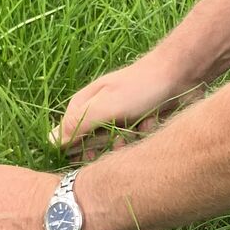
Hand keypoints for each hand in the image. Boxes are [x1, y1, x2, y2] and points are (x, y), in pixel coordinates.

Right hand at [53, 51, 205, 160]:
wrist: (180, 75)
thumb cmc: (139, 88)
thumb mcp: (105, 106)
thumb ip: (78, 125)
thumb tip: (49, 142)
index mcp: (84, 104)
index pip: (68, 135)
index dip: (78, 148)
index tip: (91, 155)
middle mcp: (99, 110)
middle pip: (92, 143)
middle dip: (108, 146)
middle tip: (122, 139)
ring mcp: (119, 116)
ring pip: (115, 144)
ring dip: (129, 141)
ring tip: (141, 130)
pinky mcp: (138, 121)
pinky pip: (135, 139)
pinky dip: (144, 134)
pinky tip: (153, 123)